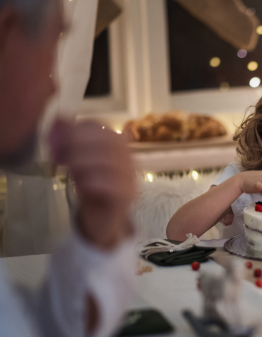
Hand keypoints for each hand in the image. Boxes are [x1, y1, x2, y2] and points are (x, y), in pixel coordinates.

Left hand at [50, 119, 135, 249]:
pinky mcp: (128, 195)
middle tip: (59, 155)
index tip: (55, 140)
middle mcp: (127, 157)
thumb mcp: (77, 160)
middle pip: (108, 140)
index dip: (76, 130)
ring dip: (85, 162)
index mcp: (116, 145)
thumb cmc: (91, 185)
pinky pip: (116, 184)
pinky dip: (96, 181)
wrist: (103, 217)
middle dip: (79, 144)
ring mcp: (130, 176)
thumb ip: (70, 141)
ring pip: (112, 161)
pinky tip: (82, 184)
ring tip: (70, 170)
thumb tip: (58, 119)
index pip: (100, 127)